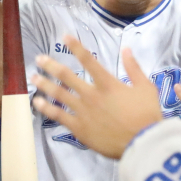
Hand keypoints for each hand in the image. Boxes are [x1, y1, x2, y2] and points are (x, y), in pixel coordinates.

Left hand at [32, 36, 162, 157]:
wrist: (142, 143)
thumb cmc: (147, 116)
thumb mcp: (146, 88)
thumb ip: (134, 68)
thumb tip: (126, 49)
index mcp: (108, 84)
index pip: (89, 60)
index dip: (75, 47)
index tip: (64, 36)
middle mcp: (91, 95)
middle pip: (66, 76)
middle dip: (51, 65)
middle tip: (40, 59)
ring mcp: (83, 112)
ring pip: (59, 94)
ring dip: (45, 84)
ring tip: (34, 78)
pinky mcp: (79, 128)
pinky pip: (59, 116)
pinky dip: (47, 108)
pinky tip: (37, 102)